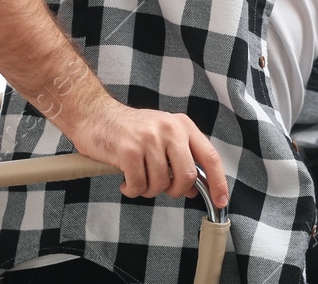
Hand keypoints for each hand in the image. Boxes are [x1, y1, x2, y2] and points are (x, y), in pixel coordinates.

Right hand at [69, 99, 229, 206]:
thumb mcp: (163, 137)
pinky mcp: (129, 150)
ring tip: (138, 179)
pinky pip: (139, 185)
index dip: (218, 182)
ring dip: (148, 190)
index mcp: (183, 126)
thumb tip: (195, 189)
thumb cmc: (130, 129)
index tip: (221, 200)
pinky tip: (126, 182)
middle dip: (175, 191)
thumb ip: (181, 159)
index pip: (209, 157)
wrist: (96, 116)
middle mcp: (170, 129)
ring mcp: (150, 139)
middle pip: (187, 176)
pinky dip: (132, 190)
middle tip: (162, 188)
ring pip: (161, 184)